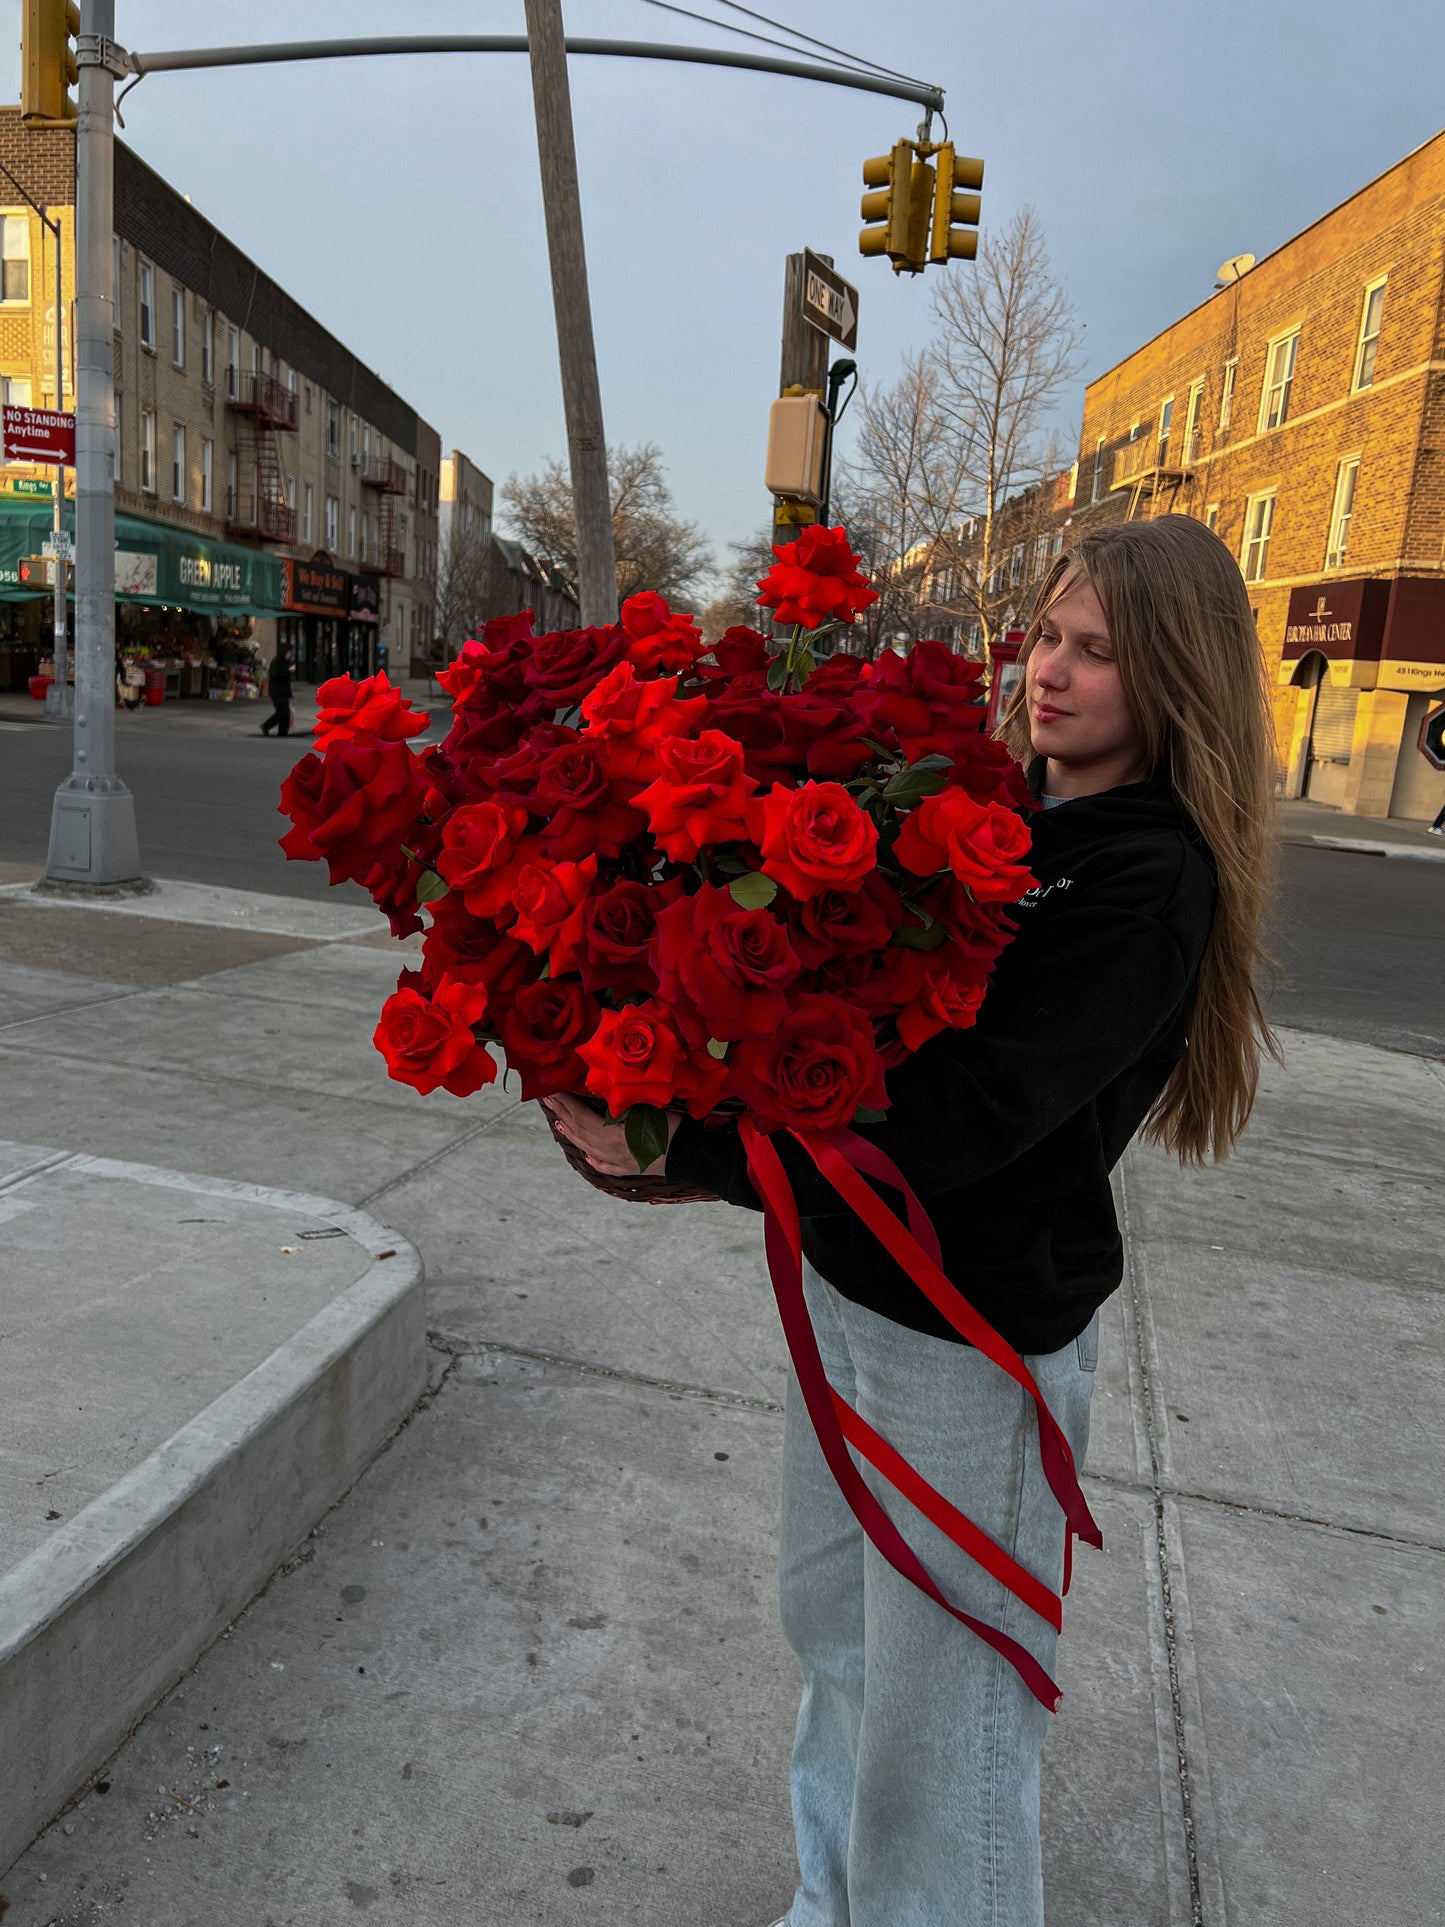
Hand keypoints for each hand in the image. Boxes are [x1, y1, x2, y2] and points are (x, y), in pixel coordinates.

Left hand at [542, 1093, 681, 1179]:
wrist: (692, 1156)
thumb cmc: (673, 1128)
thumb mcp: (646, 1108)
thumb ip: (621, 1102)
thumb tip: (601, 1090)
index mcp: (611, 1135)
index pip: (580, 1116)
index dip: (565, 1102)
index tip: (551, 1089)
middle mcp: (609, 1150)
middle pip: (579, 1130)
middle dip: (562, 1113)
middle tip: (548, 1099)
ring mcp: (617, 1162)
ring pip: (587, 1147)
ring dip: (571, 1133)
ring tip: (558, 1123)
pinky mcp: (628, 1169)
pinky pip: (603, 1165)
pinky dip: (591, 1158)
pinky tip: (585, 1155)